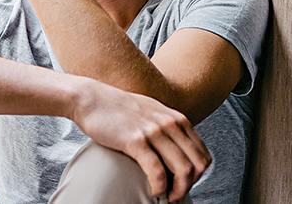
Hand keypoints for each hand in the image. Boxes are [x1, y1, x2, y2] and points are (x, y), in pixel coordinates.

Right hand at [71, 79, 210, 200]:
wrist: (89, 98)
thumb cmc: (115, 107)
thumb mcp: (150, 111)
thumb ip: (166, 125)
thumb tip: (175, 147)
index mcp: (176, 118)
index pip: (202, 153)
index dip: (197, 174)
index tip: (184, 182)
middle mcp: (169, 123)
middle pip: (198, 164)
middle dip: (190, 184)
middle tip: (176, 193)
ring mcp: (154, 131)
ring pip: (183, 169)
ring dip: (178, 189)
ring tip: (167, 195)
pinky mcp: (136, 140)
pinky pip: (157, 171)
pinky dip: (160, 186)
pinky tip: (153, 190)